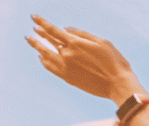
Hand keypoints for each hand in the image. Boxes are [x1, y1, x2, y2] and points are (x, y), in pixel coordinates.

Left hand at [26, 15, 141, 101]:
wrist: (117, 84)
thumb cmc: (114, 61)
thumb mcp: (102, 42)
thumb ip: (82, 34)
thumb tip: (65, 28)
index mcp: (76, 43)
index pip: (53, 30)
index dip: (42, 23)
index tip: (34, 17)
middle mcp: (67, 54)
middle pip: (47, 41)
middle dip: (39, 34)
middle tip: (32, 30)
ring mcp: (65, 67)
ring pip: (45, 55)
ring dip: (37, 46)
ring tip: (31, 41)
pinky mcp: (67, 77)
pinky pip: (50, 67)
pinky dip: (44, 61)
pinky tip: (41, 57)